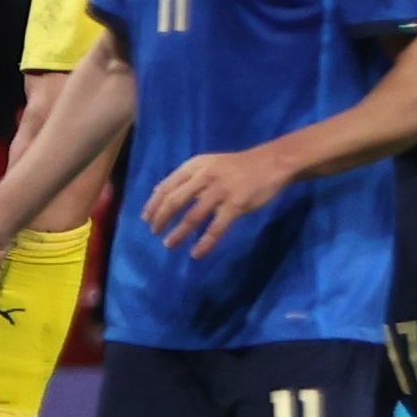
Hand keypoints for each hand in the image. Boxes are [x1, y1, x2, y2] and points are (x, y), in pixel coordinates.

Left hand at [143, 147, 289, 258]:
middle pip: (174, 201)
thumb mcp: (208, 164)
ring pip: (192, 216)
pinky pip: (217, 228)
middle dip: (161, 219)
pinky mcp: (236, 205)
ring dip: (178, 233)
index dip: (153, 204)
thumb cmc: (236, 167)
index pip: (166, 186)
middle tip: (154, 232)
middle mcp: (204, 178)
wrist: (270, 163)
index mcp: (194, 166)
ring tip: (169, 244)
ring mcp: (220, 192)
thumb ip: (188, 178)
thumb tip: (161, 195)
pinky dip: (205, 243)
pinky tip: (196, 253)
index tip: (145, 218)